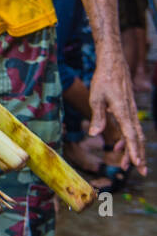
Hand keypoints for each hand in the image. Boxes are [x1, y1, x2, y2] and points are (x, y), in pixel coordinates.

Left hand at [88, 50, 146, 173]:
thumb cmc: (103, 79)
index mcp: (123, 111)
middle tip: (142, 172)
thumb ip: (97, 117)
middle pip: (137, 138)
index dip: (133, 150)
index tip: (137, 164)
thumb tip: (94, 134)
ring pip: (135, 134)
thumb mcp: (96, 97)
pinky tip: (118, 145)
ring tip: (127, 164)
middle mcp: (130, 113)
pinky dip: (127, 138)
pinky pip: (131, 127)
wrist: (113, 63)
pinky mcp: (128, 108)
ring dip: (132, 149)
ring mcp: (131, 110)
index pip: (130, 135)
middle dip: (138, 155)